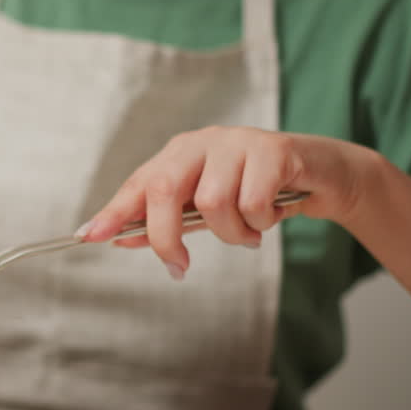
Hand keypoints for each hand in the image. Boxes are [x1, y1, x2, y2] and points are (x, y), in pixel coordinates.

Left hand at [77, 127, 377, 279]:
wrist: (321, 176)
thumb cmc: (257, 194)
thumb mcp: (208, 211)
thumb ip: (168, 222)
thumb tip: (120, 239)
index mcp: (180, 154)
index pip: (139, 183)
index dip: (113, 210)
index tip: (89, 236)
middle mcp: (202, 142)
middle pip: (164, 189)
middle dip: (166, 236)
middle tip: (180, 266)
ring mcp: (237, 142)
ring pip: (211, 202)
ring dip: (230, 233)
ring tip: (249, 233)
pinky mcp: (273, 150)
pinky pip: (251, 202)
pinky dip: (260, 223)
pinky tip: (271, 217)